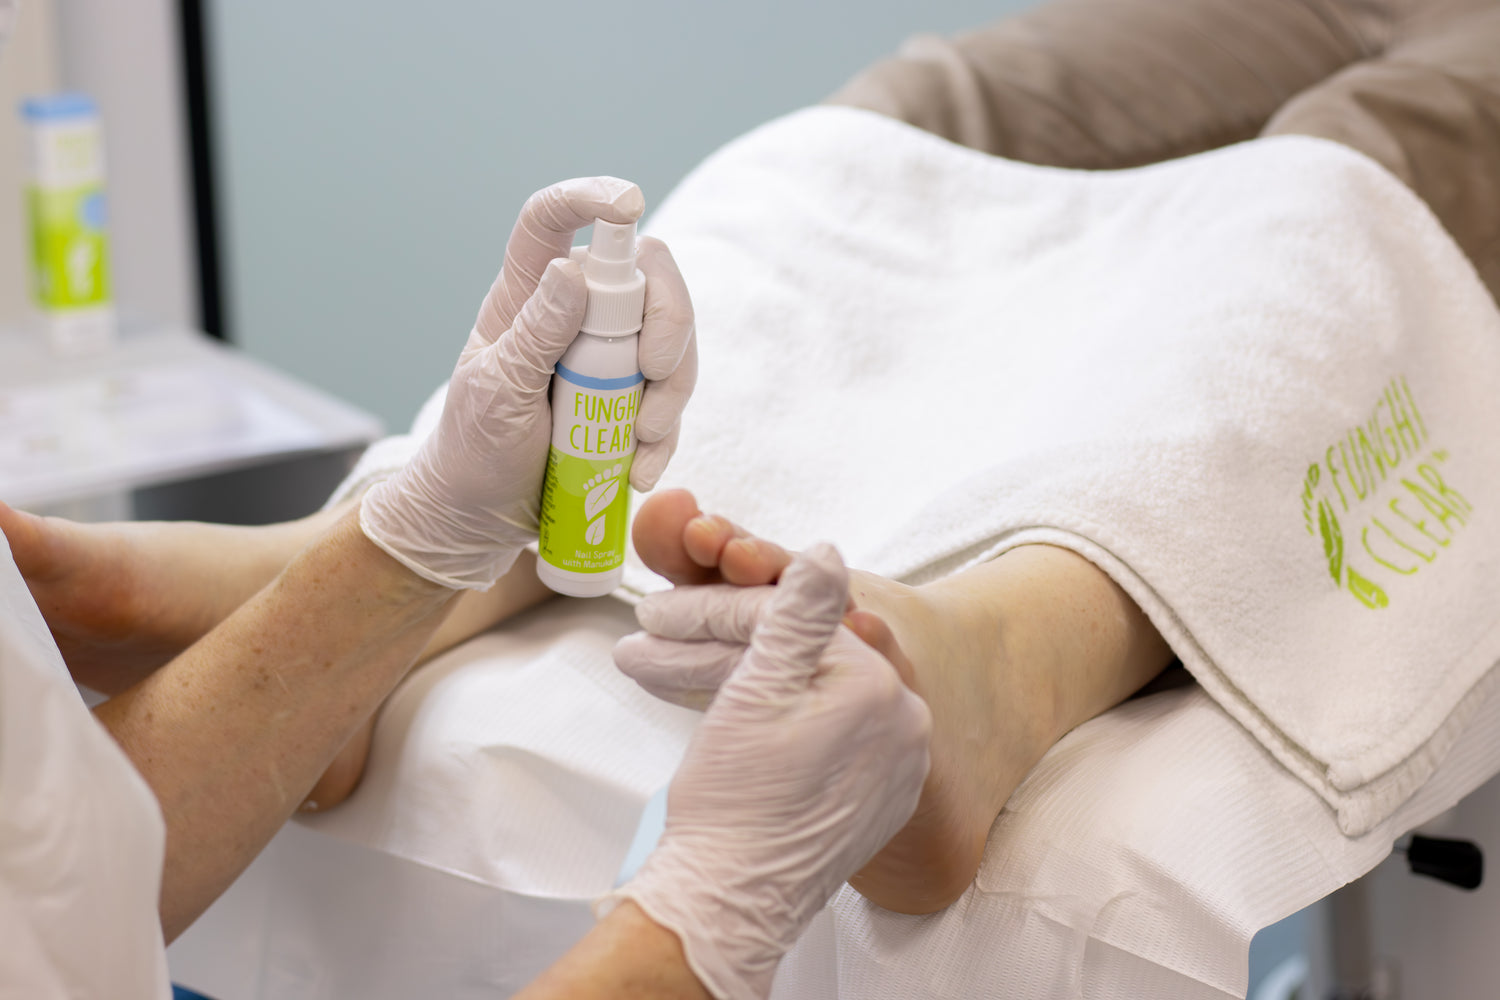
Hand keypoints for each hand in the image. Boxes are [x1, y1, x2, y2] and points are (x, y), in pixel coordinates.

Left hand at [360, 177, 696, 588]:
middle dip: (670, 320)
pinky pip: (673, 400)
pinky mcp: (633, 402)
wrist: (483, 518)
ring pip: (675, 341)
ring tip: (640, 441)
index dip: (589, 198)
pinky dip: (665, 437)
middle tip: (657, 371)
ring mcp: (611, 358)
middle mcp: (577, 315)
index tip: (628, 204)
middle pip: (648, 277)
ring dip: (672, 391)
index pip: (552, 223)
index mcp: (528, 297)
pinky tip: (638, 470)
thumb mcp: (496, 392)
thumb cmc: (474, 448)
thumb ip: (535, 333)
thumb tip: (572, 271)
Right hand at [605, 545, 930, 999]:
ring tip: (664, 680)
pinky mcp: (873, 798)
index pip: (791, 622)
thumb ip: (797, 611)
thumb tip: (827, 550)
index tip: (660, 617)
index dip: (715, 614)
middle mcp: (904, 725)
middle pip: (799, 659)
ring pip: (804, 696)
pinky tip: (721, 713)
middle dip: (717, 647)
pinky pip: (822, 736)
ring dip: (735, 682)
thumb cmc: (734, 806)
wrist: (729, 904)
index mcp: (879, 689)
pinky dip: (772, 720)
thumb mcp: (756, 689)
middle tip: (652, 648)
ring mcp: (893, 767)